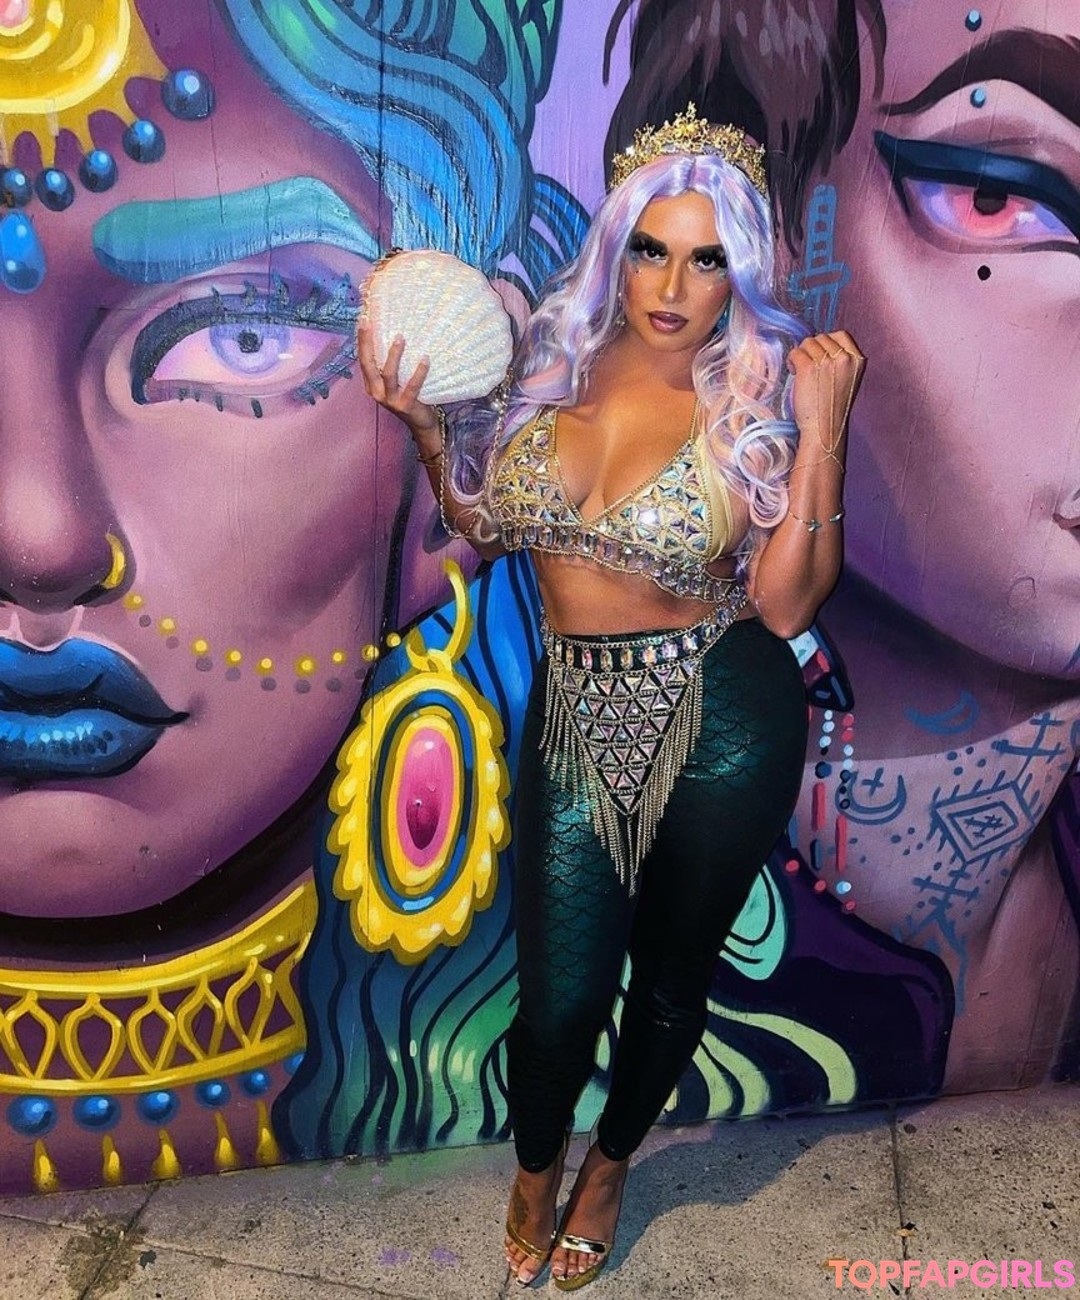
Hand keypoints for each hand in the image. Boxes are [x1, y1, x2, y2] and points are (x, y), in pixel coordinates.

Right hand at [357, 318, 439, 437]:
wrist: (421, 423)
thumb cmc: (409, 395)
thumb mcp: (396, 380)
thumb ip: (390, 363)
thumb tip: (393, 333)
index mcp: (371, 384)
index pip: (363, 359)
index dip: (362, 340)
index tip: (363, 320)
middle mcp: (377, 392)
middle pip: (368, 364)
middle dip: (366, 343)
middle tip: (368, 322)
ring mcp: (390, 400)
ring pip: (389, 374)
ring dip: (394, 355)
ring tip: (400, 337)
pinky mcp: (405, 406)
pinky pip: (412, 387)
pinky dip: (419, 372)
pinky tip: (425, 359)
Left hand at [786, 330, 865, 455]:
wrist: (824, 430)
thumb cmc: (832, 408)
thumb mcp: (848, 380)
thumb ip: (842, 361)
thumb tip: (822, 344)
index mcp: (858, 360)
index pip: (841, 335)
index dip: (827, 343)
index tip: (820, 356)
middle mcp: (845, 358)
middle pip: (822, 337)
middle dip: (813, 349)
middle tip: (809, 368)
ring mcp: (827, 361)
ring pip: (808, 343)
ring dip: (801, 355)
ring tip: (801, 372)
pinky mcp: (809, 367)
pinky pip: (796, 352)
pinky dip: (792, 360)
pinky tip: (794, 372)